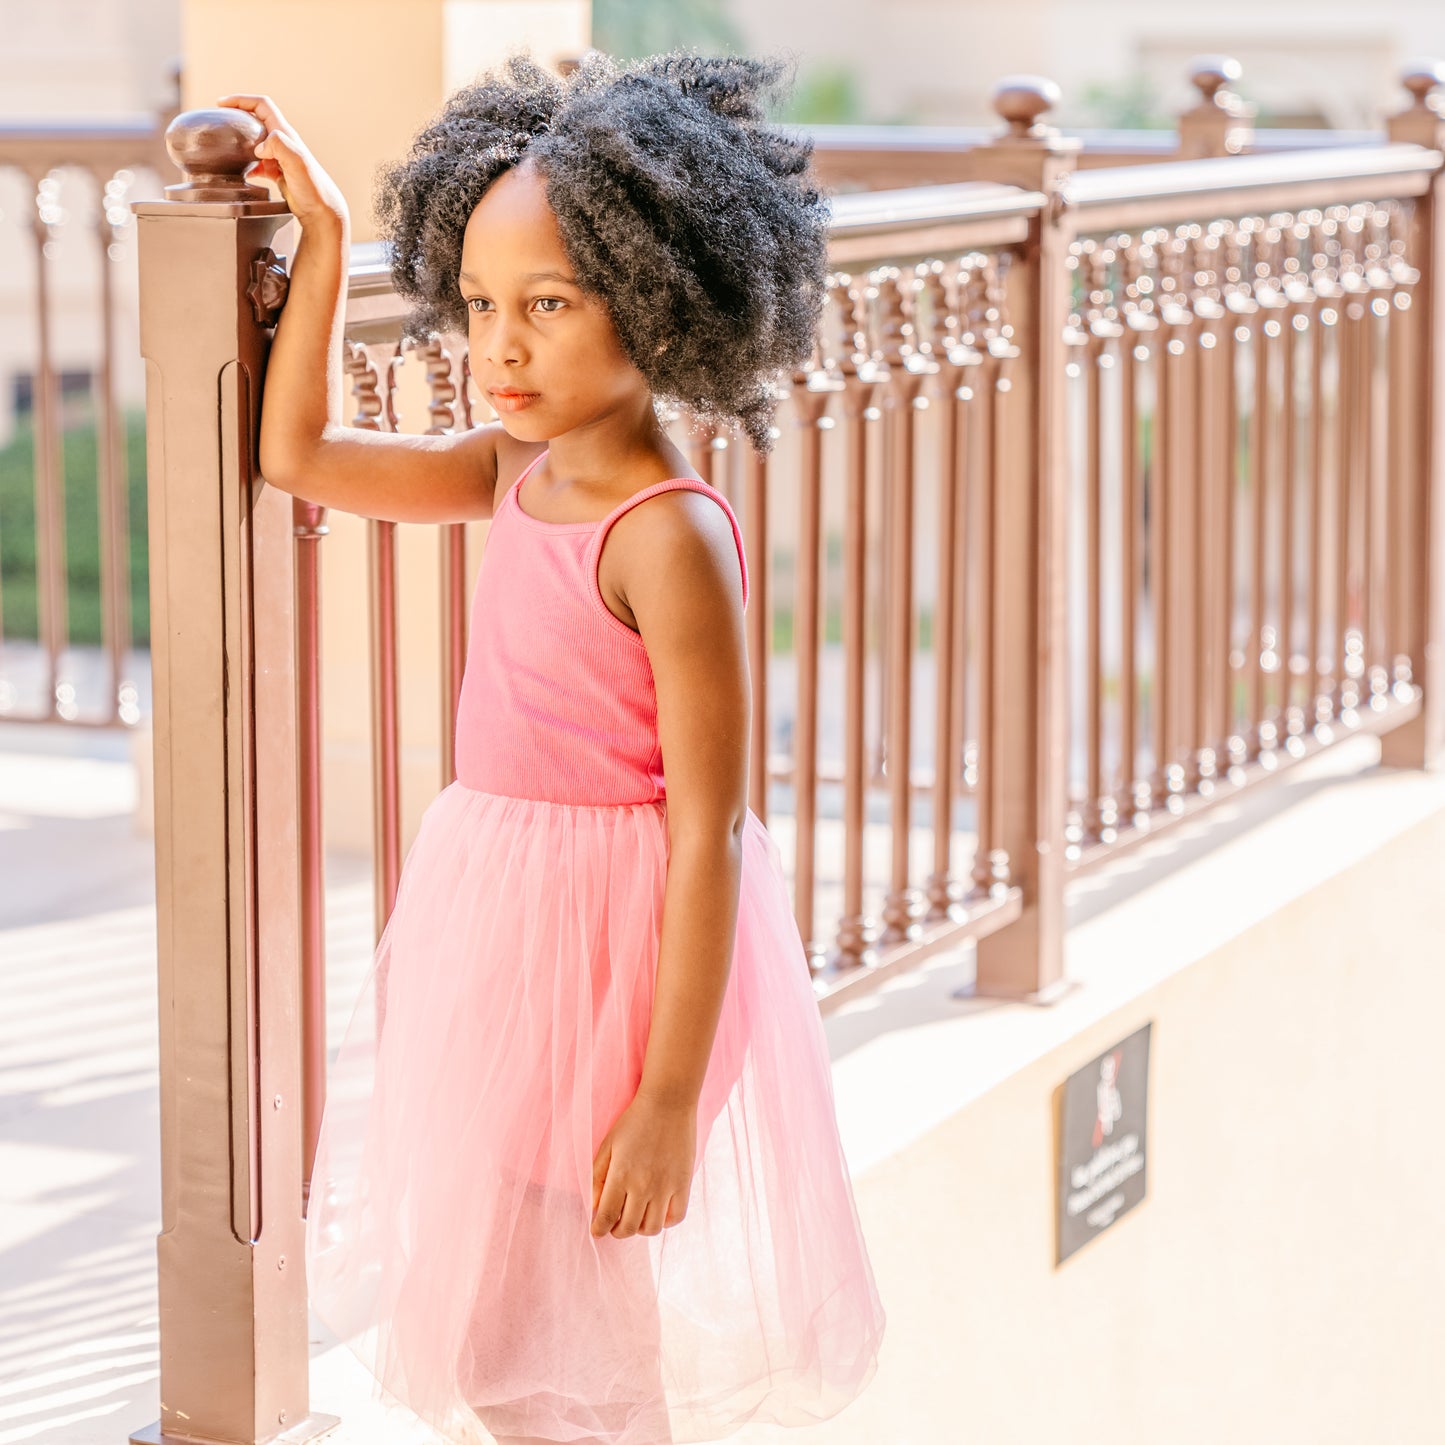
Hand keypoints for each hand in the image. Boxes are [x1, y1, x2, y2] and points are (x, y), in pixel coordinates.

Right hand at [216, 93, 349, 230]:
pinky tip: (243, 175)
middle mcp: (283, 144)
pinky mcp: (279, 175)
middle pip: (257, 121)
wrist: (322, 212)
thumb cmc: (313, 189)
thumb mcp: (297, 162)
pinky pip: (259, 165)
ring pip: (256, 143)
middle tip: (221, 122)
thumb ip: (280, 146)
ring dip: (241, 142)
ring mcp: (280, 159)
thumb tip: (259, 146)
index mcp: (285, 135)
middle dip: (238, 117)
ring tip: (226, 147)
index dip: (241, 100)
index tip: (222, 103)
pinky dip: (248, 166)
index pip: (262, 106)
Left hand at [590, 1087, 696, 1238]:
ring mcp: (666, 1186)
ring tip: (636, 1216)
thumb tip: (593, 1206)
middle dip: (617, 1231)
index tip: (597, 1231)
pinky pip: (675, 1217)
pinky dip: (665, 1221)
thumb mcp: (608, 1145)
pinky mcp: (683, 1183)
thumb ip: (597, 1177)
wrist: (668, 1102)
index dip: (598, 1229)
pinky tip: (657, 1210)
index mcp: (621, 1175)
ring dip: (640, 1228)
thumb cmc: (634, 1121)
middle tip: (615, 1224)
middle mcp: (643, 1185)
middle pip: (628, 1228)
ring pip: (651, 1228)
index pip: (606, 1217)